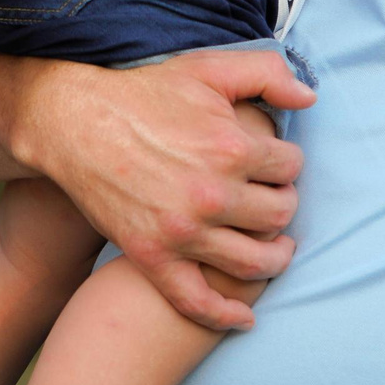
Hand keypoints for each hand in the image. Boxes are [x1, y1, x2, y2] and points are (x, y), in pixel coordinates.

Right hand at [21, 50, 312, 331]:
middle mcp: (213, 195)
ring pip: (255, 263)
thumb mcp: (206, 67)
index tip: (272, 163)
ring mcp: (183, 232)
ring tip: (273, 248)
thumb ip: (266, 73)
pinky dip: (226, 316)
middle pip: (280, 215)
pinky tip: (244, 317)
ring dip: (275, 257)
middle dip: (282, 204)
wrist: (73, 121)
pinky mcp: (153, 256)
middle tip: (270, 198)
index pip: (291, 167)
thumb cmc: (142, 92)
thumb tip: (310, 97)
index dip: (286, 162)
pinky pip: (198, 301)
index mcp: (231, 148)